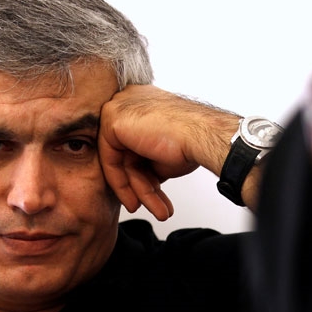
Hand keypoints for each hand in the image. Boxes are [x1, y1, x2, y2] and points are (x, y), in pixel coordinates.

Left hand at [98, 85, 239, 219]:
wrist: (202, 137)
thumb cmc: (192, 140)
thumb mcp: (162, 151)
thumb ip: (146, 157)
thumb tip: (140, 176)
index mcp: (141, 102)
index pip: (131, 144)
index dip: (142, 173)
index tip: (152, 193)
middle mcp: (128, 101)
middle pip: (125, 154)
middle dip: (141, 185)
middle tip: (154, 206)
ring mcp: (118, 107)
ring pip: (120, 161)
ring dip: (140, 191)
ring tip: (157, 210)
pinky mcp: (112, 120)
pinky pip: (110, 160)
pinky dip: (122, 184)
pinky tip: (138, 201)